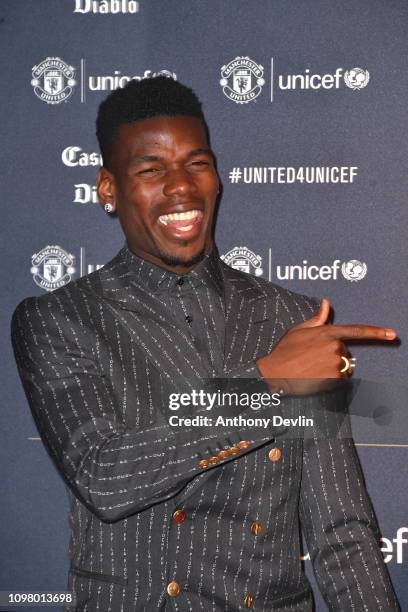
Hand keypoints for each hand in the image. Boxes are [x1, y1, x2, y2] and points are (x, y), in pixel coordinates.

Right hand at [256, 298, 396, 394]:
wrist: (275, 372)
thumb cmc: (285, 351)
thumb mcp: (299, 330)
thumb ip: (318, 318)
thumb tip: (326, 303)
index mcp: (327, 333)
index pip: (357, 331)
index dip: (377, 332)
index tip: (392, 334)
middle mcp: (334, 346)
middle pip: (345, 353)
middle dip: (334, 356)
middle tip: (313, 360)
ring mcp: (335, 362)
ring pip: (343, 367)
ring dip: (333, 369)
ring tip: (313, 369)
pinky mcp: (333, 378)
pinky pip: (339, 379)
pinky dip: (330, 380)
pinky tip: (315, 377)